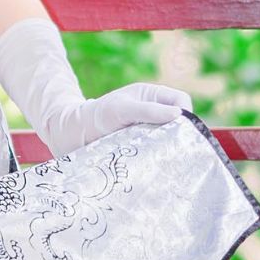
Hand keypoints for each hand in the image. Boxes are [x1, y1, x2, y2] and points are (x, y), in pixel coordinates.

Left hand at [44, 81, 192, 157]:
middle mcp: (153, 112)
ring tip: (167, 158)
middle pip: (179, 121)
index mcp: (152, 96)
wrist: (75, 135)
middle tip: (178, 148)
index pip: (181, 100)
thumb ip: (148, 110)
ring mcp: (149, 130)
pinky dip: (160, 156)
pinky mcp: (144, 147)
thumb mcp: (123, 109)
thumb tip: (178, 115)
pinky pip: (160, 150)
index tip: (182, 130)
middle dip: (181, 133)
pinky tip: (158, 164)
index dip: (185, 114)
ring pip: (171, 138)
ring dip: (170, 147)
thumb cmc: (98, 114)